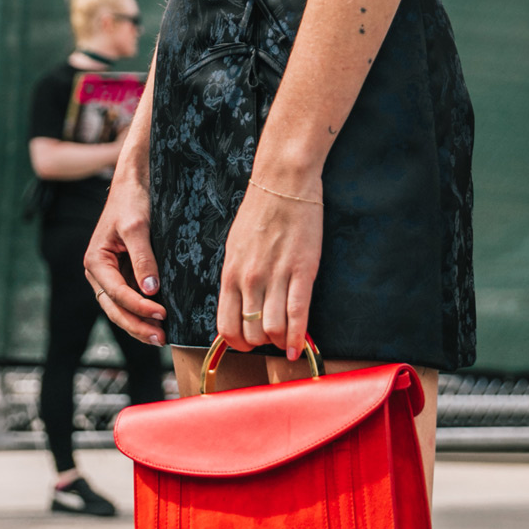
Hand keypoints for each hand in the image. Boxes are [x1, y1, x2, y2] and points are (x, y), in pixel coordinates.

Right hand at [83, 164, 166, 347]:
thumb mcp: (137, 227)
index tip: (161, 314)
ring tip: (160, 337)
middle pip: (115, 308)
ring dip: (139, 323)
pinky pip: (132, 297)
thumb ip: (143, 259)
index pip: (116, 293)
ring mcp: (112, 275)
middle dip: (137, 325)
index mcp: (95, 261)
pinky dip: (144, 310)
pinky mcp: (125, 273)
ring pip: (122, 308)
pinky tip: (160, 319)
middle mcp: (99, 272)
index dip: (138, 307)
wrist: (136, 182)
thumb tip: (151, 291)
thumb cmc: (133, 200)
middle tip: (160, 338)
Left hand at [217, 178, 323, 360]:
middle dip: (260, 344)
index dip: (238, 344)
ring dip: (279, 341)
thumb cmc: (259, 211)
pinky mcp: (302, 271)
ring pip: (272, 330)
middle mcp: (249, 279)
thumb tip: (239, 306)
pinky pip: (297, 314)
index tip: (248, 344)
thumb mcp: (235, 246)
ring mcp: (276, 276)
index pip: (226, 327)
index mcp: (230, 274)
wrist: (283, 182)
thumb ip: (236, 277)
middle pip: (250, 334)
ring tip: (285, 339)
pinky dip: (298, 337)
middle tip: (270, 339)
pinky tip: (300, 346)